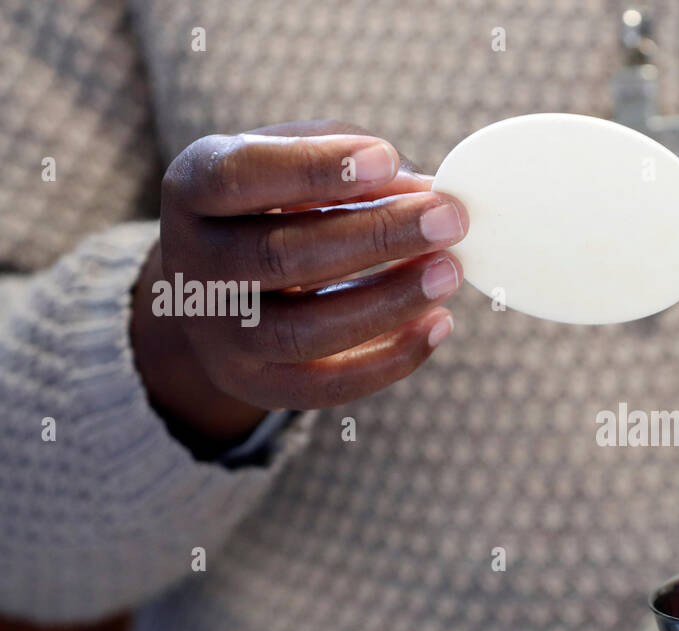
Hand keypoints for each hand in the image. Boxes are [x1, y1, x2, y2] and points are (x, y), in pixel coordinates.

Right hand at [130, 120, 467, 457]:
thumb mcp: (292, 160)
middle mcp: (194, 265)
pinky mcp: (258, 385)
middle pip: (283, 256)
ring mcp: (221, 335)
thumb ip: (350, 160)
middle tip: (450, 218)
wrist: (219, 291)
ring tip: (449, 271)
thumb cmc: (271, 205)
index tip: (385, 159)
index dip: (312, 168)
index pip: (239, 176)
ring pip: (305, 331)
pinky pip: (327, 385)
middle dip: (377, 236)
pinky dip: (391, 359)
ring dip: (389, 301)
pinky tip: (439, 323)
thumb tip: (425, 189)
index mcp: (192, 189)